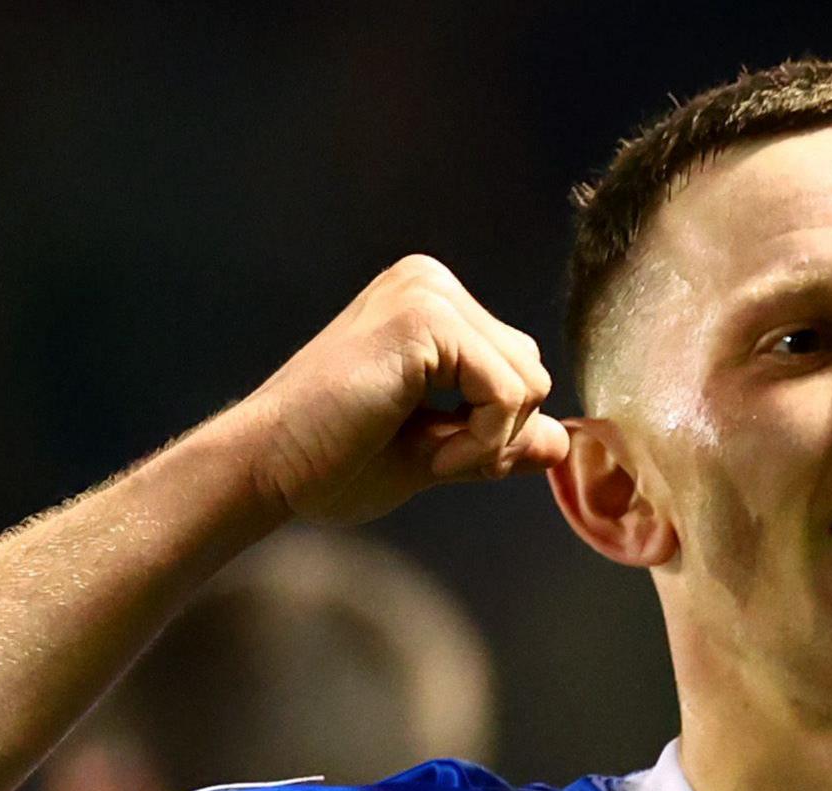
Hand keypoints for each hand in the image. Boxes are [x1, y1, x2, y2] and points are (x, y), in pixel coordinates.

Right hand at [215, 256, 570, 526]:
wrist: (268, 466)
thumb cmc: (332, 460)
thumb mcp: (437, 452)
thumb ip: (498, 440)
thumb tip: (563, 441)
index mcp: (432, 302)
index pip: (519, 369)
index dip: (494, 431)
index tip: (434, 452)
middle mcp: (431, 282)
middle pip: (533, 372)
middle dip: (496, 434)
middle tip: (427, 453)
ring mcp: (427, 293)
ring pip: (529, 385)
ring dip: (487, 442)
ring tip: (421, 448)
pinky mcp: (425, 319)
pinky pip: (508, 394)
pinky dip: (481, 441)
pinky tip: (427, 448)